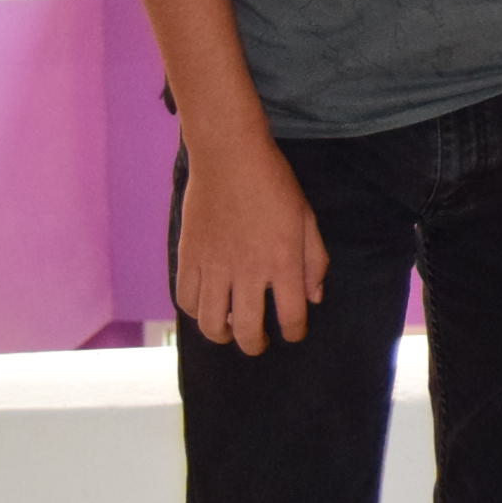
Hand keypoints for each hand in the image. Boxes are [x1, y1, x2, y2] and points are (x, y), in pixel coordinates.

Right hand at [175, 139, 327, 353]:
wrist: (230, 157)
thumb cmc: (274, 185)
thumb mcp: (306, 219)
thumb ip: (314, 261)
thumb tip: (313, 298)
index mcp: (284, 262)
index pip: (291, 316)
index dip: (294, 331)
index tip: (293, 333)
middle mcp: (248, 271)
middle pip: (247, 330)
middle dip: (255, 344)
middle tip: (257, 342)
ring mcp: (215, 267)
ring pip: (211, 323)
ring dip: (222, 335)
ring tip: (229, 330)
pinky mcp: (189, 258)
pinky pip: (187, 300)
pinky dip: (196, 311)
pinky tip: (206, 306)